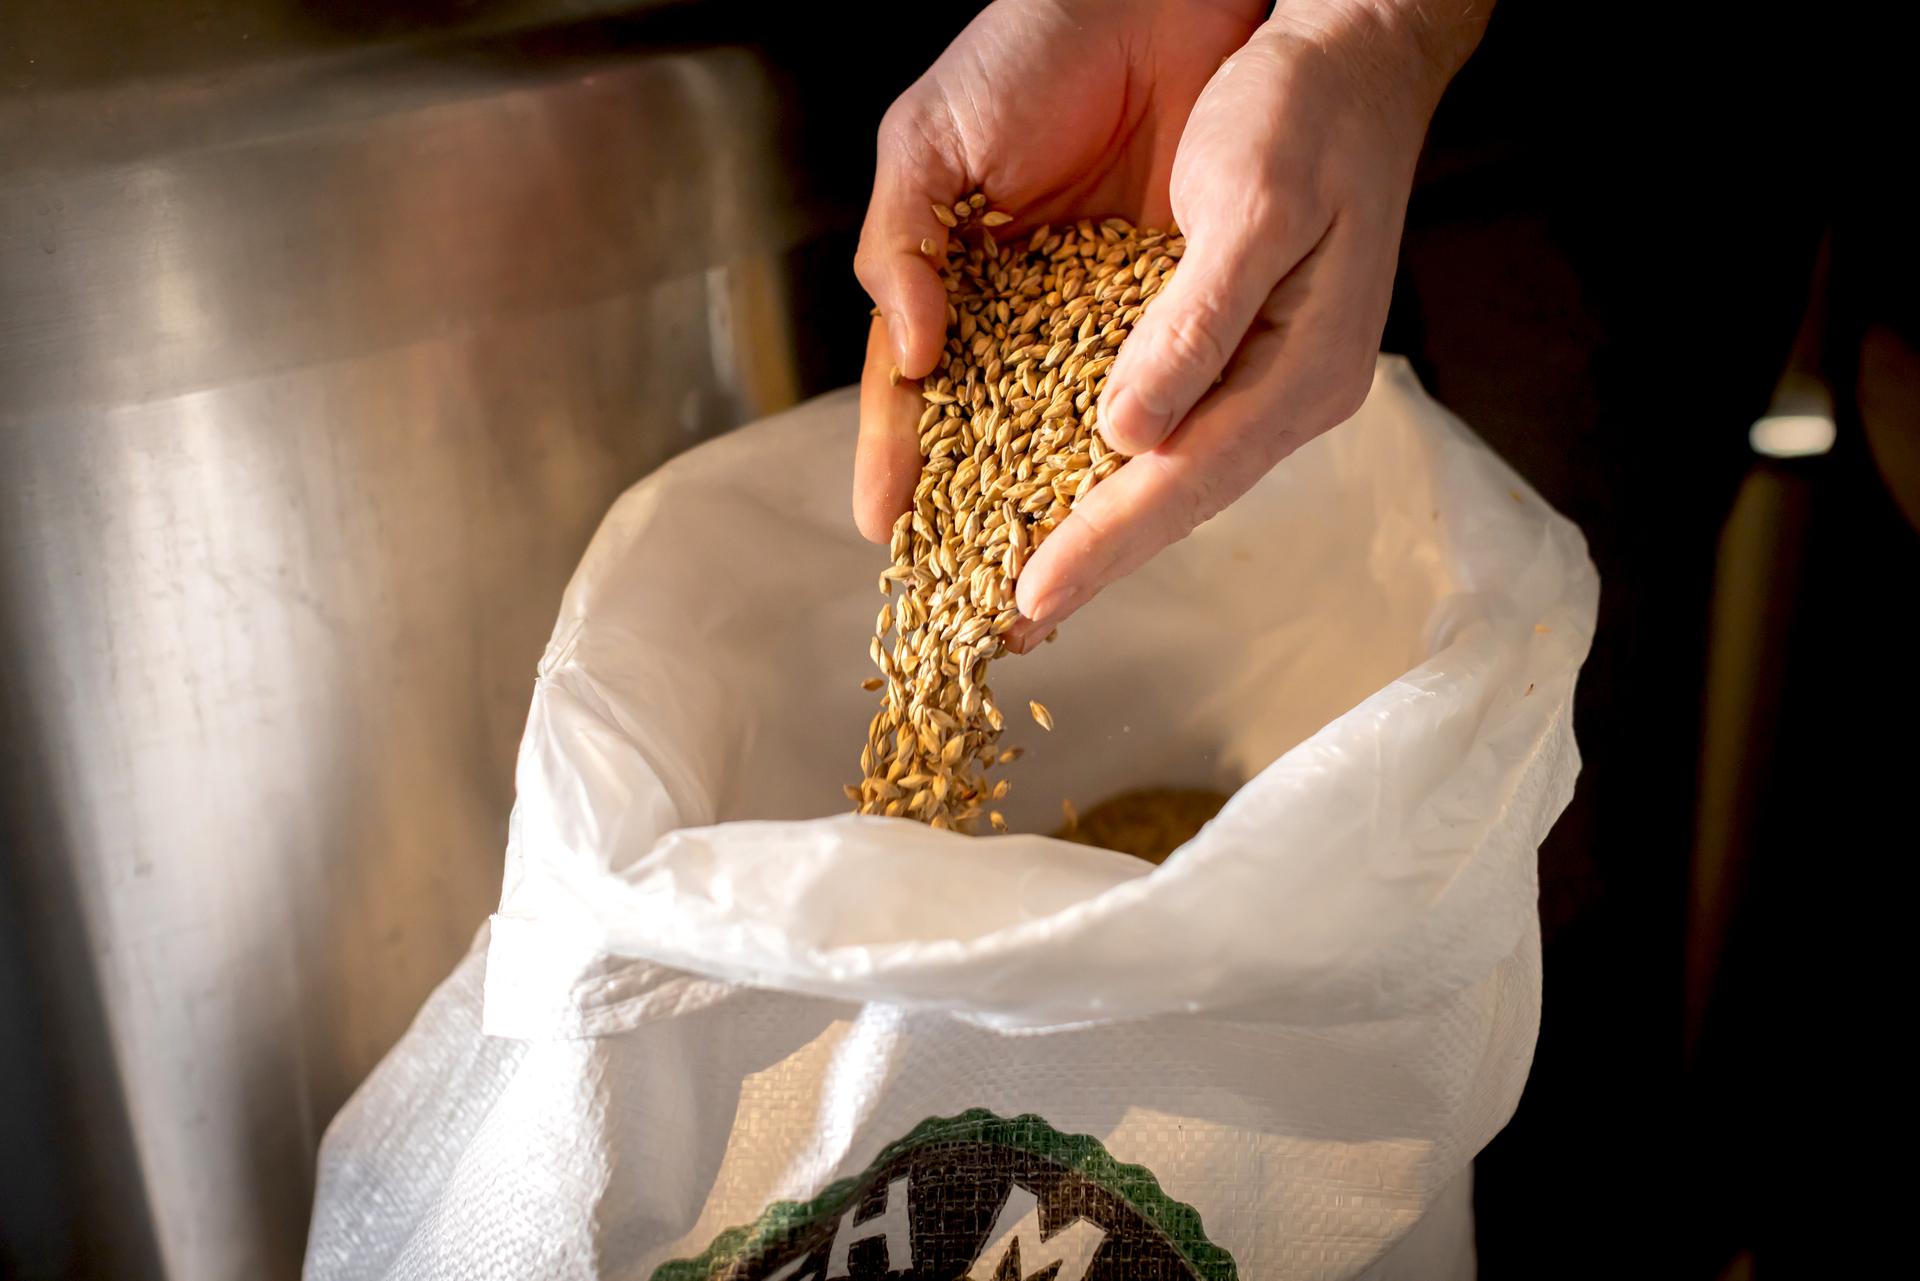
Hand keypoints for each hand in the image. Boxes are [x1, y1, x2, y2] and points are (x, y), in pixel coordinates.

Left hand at [854, 0, 1487, 648]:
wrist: (1354, 53)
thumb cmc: (1308, 112)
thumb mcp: (1253, 202)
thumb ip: (1194, 325)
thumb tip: (1125, 434)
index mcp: (1300, 370)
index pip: (1183, 480)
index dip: (1102, 543)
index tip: (1027, 598)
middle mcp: (1287, 392)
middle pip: (1175, 498)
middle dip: (1091, 562)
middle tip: (1006, 626)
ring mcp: (1270, 377)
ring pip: (1171, 476)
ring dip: (1099, 531)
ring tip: (1026, 589)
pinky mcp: (1244, 352)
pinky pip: (1171, 432)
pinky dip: (1112, 472)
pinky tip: (1066, 495)